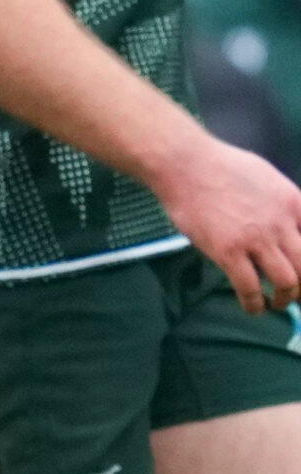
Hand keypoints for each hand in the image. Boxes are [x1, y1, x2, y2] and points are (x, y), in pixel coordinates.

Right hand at [152, 135, 300, 311]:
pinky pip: (249, 288)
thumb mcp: (267, 178)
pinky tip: (252, 308)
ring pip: (287, 281)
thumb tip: (289, 220)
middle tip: (297, 294)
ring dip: (286, 299)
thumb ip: (283, 202)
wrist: (185, 165)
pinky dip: (254, 304)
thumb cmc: (220, 166)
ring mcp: (255, 239)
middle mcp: (281, 223)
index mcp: (293, 203)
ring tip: (277, 303)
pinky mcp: (227, 251)